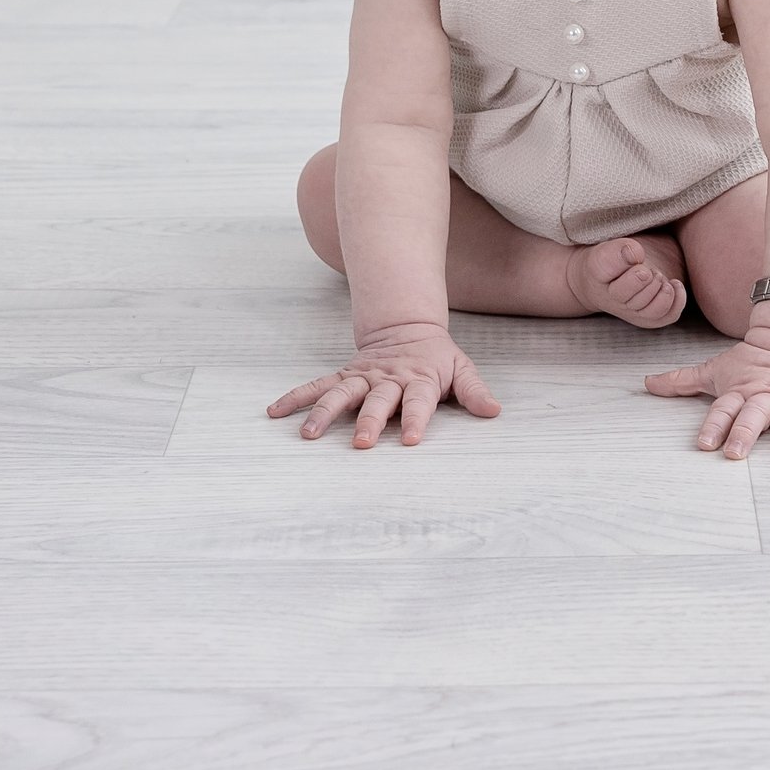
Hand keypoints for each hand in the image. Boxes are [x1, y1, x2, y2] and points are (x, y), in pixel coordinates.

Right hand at [265, 322, 500, 446]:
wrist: (407, 327)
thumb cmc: (436, 357)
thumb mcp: (461, 369)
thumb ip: (474, 391)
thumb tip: (494, 411)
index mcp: (418, 380)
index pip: (418, 402)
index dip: (416, 420)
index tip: (411, 441)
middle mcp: (387, 379)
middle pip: (377, 401)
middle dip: (369, 421)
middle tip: (360, 443)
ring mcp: (362, 377)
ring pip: (341, 393)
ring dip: (323, 412)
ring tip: (306, 434)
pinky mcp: (343, 376)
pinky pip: (317, 386)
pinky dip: (295, 397)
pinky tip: (275, 412)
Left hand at [643, 332, 769, 460]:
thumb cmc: (751, 362)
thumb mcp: (717, 370)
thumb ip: (683, 380)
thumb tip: (646, 384)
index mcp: (743, 391)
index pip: (724, 409)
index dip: (713, 425)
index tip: (704, 445)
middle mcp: (769, 395)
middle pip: (755, 414)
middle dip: (745, 432)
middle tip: (735, 454)